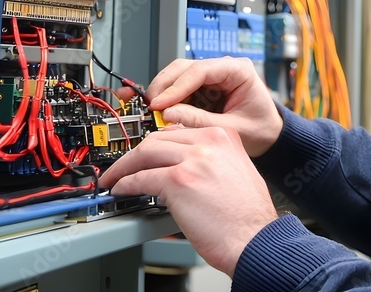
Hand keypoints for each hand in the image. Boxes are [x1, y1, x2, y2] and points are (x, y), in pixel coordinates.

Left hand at [100, 126, 277, 275]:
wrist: (255, 239)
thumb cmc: (247, 216)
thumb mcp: (236, 171)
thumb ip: (211, 159)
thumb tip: (180, 162)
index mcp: (224, 136)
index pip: (177, 130)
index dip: (155, 142)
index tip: (145, 152)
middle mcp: (209, 142)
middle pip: (158, 138)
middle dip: (135, 153)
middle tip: (124, 166)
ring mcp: (193, 159)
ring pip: (145, 153)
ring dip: (124, 167)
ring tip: (115, 178)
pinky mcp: (178, 180)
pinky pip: (140, 178)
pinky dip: (125, 184)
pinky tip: (122, 190)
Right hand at [123, 57, 282, 156]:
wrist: (270, 137)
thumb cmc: (261, 130)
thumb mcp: (232, 129)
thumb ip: (201, 121)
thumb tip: (169, 114)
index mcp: (238, 70)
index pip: (200, 70)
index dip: (176, 86)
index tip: (159, 103)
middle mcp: (223, 69)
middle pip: (184, 68)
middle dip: (164, 86)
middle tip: (149, 106)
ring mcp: (212, 78)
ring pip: (178, 76)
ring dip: (164, 92)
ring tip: (152, 111)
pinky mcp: (204, 89)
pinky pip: (181, 89)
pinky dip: (169, 100)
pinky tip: (161, 112)